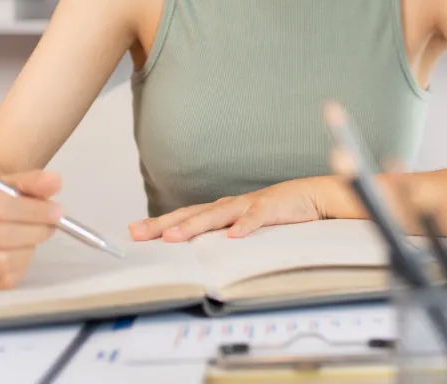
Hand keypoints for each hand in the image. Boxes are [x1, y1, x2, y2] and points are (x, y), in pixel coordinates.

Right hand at [0, 170, 63, 289]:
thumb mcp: (6, 178)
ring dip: (28, 249)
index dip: (31, 211)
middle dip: (34, 230)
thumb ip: (31, 180)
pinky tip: (23, 249)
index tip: (55, 211)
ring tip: (36, 235)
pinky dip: (21, 266)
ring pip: (2, 262)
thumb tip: (54, 182)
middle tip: (51, 224)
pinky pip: (2, 280)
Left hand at [128, 177, 333, 242]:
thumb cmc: (277, 211)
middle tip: (139, 233)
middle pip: (192, 213)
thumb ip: (224, 234)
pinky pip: (257, 217)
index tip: (134, 231)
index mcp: (223, 210)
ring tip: (173, 236)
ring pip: (217, 214)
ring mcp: (250, 204)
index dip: (160, 222)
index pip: (185, 216)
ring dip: (194, 225)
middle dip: (164, 223)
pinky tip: (234, 235)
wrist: (312, 195)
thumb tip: (197, 251)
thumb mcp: (246, 224)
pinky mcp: (272, 207)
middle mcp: (230, 205)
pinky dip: (245, 225)